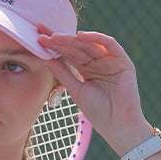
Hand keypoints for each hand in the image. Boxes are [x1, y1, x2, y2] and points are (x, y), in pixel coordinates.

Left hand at [36, 24, 147, 139]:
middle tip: (42, 34)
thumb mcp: (75, 90)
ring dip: (73, 39)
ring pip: (90, 44)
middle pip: (77, 47)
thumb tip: (46, 58)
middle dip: (60, 40)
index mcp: (87, 69)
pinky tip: (81, 36)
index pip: (69, 54)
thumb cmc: (98, 112)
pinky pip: (110, 44)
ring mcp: (111, 60)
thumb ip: (63, 73)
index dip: (54, 46)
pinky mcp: (123, 61)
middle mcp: (98, 62)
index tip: (38, 40)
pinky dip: (96, 38)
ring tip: (56, 36)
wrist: (117, 125)